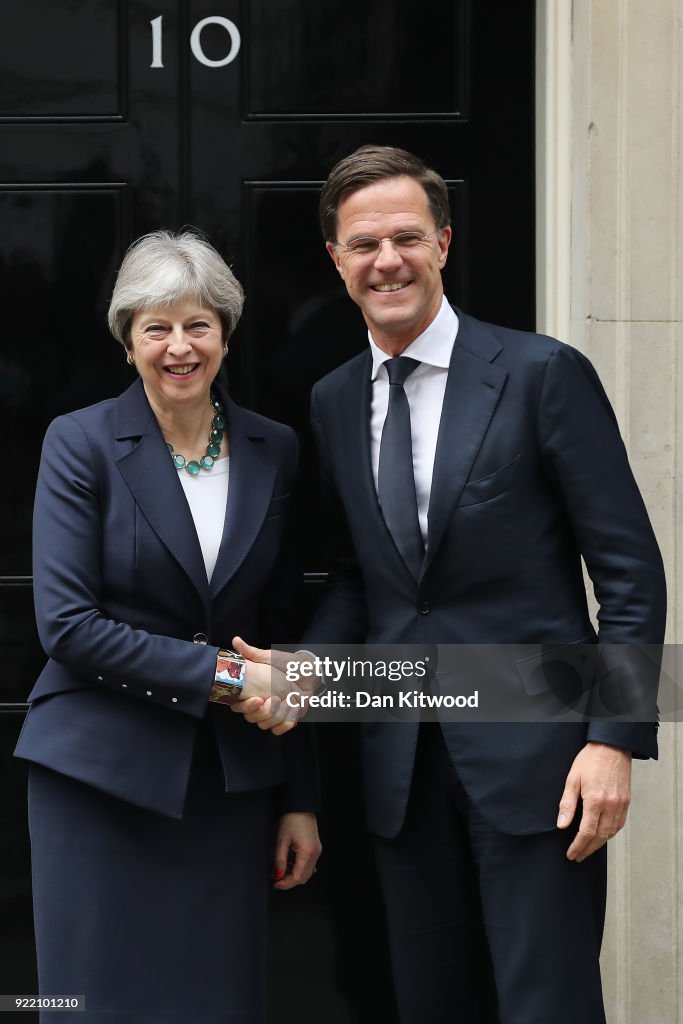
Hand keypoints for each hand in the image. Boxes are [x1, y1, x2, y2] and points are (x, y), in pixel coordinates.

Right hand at [229, 637, 317, 733]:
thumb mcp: (270, 658)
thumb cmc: (288, 663)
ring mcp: (272, 713)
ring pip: (265, 725)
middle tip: (276, 700)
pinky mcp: (284, 718)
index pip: (239, 706)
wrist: (310, 671)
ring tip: (289, 701)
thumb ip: (252, 652)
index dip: (246, 706)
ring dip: (278, 715)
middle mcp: (260, 704)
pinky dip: (286, 723)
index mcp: (252, 691)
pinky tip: (294, 708)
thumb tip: (236, 641)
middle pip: (252, 718)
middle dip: (265, 712)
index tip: (257, 699)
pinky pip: (279, 729)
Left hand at [272, 812, 321, 889]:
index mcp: (307, 852)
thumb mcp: (281, 841)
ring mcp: (317, 850)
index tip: (275, 884)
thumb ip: (279, 861)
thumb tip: (277, 875)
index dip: (285, 884)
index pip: (297, 878)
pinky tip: (290, 863)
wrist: (300, 806)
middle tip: (277, 878)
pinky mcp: (316, 847)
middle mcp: (315, 853)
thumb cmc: (291, 819)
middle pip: (304, 877)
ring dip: (294, 875)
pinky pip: (309, 864)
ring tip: (282, 870)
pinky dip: (299, 868)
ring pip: (307, 872)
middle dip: (290, 881)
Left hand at [557, 741, 631, 861]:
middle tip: (578, 856)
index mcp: (595, 801)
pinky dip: (610, 833)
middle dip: (588, 849)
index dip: (578, 846)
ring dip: (599, 844)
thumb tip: (562, 824)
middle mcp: (611, 806)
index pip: (586, 832)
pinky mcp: (627, 802)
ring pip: (611, 833)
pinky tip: (602, 835)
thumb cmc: (590, 760)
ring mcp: (621, 805)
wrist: (612, 746)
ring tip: (588, 849)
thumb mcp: (572, 778)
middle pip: (600, 837)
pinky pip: (619, 824)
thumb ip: (567, 803)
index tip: (571, 854)